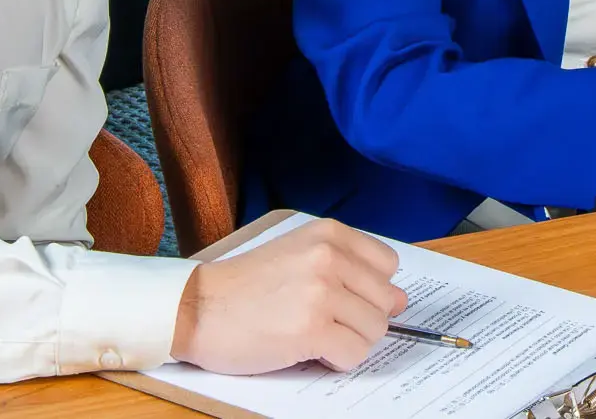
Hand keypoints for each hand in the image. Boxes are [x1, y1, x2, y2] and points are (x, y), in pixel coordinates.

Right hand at [169, 219, 406, 373]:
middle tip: (326, 322)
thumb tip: (399, 300)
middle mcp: (330, 257)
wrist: (196, 308)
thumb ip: (346, 267)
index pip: (388, 265)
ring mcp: (322, 293)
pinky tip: (310, 350)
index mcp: (329, 234)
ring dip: (350, 341)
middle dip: (362, 319)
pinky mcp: (312, 330)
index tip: (345, 299)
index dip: (370, 289)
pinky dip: (338, 361)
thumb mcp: (298, 254)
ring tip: (314, 335)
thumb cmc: (244, 286)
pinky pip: (355, 354)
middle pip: (387, 300)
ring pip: (375, 330)